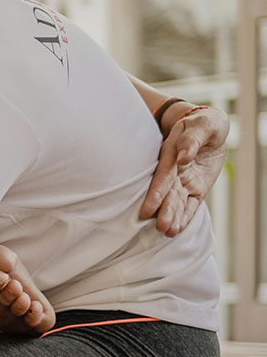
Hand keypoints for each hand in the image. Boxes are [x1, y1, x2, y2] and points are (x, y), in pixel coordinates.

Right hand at [140, 105, 228, 236]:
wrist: (209, 128)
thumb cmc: (204, 124)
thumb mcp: (202, 125)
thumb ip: (192, 140)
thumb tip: (183, 157)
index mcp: (172, 154)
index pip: (164, 176)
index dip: (157, 192)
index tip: (149, 208)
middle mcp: (175, 171)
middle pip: (169, 193)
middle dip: (164, 210)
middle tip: (160, 226)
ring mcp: (185, 181)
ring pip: (178, 201)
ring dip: (172, 216)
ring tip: (168, 232)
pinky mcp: (196, 188)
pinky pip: (191, 204)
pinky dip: (185, 216)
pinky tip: (178, 229)